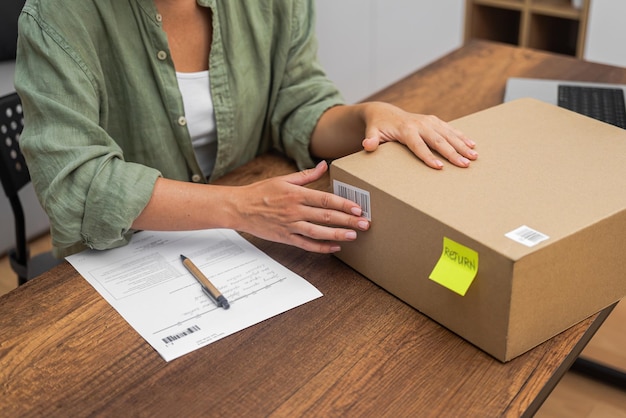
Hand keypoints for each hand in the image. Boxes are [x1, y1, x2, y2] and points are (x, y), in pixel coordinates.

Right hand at [231, 160, 369, 252]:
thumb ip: (306, 175)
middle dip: (348, 220)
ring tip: (354, 235)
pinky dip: (321, 247)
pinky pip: (306, 244)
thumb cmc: (260, 192)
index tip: (358, 208)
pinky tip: (335, 247)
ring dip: (338, 234)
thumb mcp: (283, 179)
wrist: (239, 208)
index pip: (325, 199)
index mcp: (296, 194)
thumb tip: (324, 165)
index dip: (343, 204)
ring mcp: (290, 225)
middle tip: (365, 223)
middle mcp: (295, 210)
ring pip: (318, 232)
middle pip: (326, 216)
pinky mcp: (285, 238)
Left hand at [360, 102, 477, 168]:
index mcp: (406, 129)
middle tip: (465, 164)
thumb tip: (368, 145)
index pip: (419, 146)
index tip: (440, 167)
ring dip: (462, 145)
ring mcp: (429, 121)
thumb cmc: (378, 126)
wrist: (383, 112)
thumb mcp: (372, 132)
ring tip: (474, 156)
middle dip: (452, 153)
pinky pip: (450, 129)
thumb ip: (371, 140)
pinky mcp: (434, 121)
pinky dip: (462, 136)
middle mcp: (420, 124)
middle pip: (438, 141)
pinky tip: (473, 144)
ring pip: (448, 134)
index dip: (429, 157)